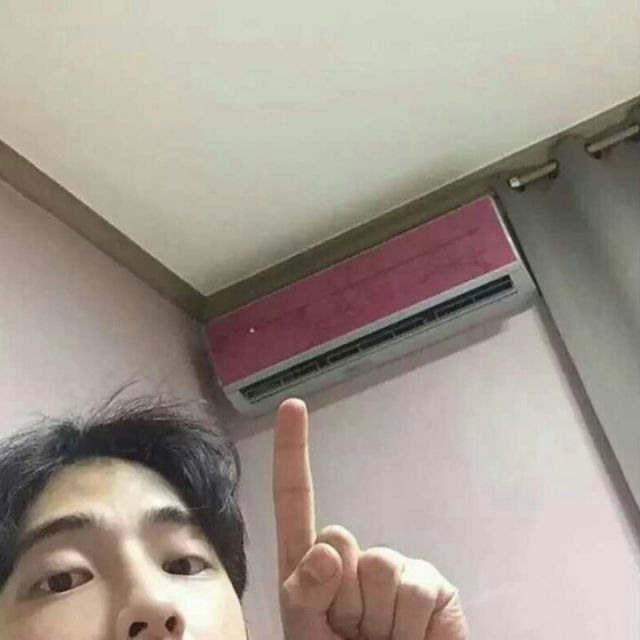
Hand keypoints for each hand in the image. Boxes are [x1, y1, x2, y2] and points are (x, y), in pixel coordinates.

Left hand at [273, 398, 466, 638]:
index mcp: (312, 567)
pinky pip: (414, 590)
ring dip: (376, 617)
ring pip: (377, 567)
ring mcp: (397, 567)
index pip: (295, 501)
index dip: (291, 452)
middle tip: (352, 631)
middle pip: (336, 537)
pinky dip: (410, 628)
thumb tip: (329, 550)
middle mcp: (354, 559)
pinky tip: (412, 639)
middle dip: (340, 594)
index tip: (292, 406)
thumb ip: (304, 594)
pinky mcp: (434, 585)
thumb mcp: (306, 636)